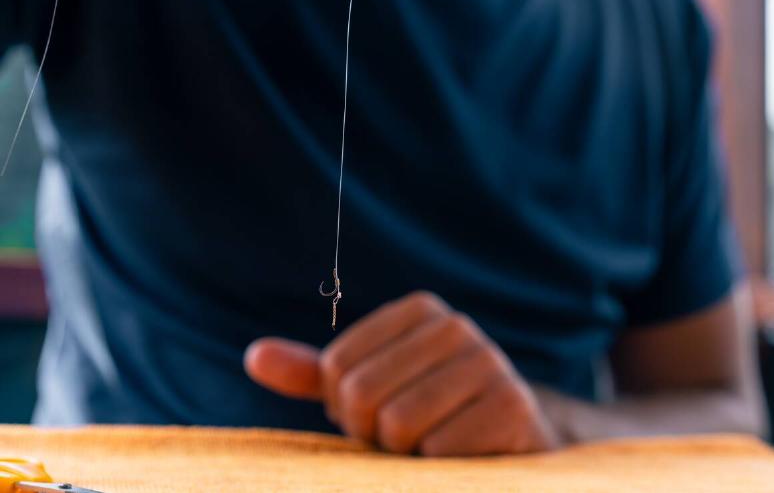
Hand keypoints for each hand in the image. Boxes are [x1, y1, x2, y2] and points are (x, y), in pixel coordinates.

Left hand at [245, 291, 560, 455]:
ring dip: (404, 453)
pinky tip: (462, 458)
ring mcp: (490, 363)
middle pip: (363, 393)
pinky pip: (438, 451)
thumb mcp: (368, 388)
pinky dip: (438, 469)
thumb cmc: (426, 412)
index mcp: (420, 310)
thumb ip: (315, 373)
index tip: (380, 412)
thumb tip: (254, 357)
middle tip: (404, 437)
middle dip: (373, 431)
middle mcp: (456, 327)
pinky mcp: (514, 406)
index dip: (347, 407)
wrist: (509, 440)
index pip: (337, 367)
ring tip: (431, 445)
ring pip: (399, 424)